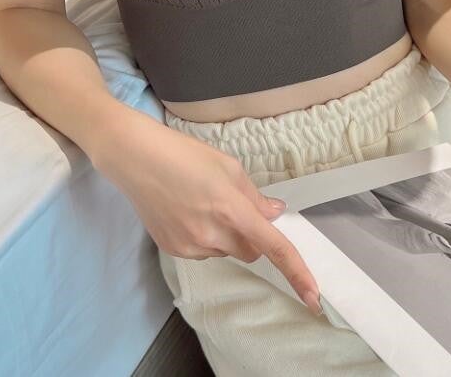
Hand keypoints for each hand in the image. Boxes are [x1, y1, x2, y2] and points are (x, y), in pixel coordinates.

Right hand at [93, 109, 322, 314]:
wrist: (136, 158)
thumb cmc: (184, 153)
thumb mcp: (228, 165)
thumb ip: (254, 196)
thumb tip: (274, 214)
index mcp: (231, 209)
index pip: (273, 247)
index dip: (297, 272)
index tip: (314, 296)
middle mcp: (212, 234)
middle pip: (250, 251)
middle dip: (251, 236)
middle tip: (233, 205)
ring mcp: (190, 246)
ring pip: (225, 251)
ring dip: (225, 235)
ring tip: (201, 202)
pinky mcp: (173, 250)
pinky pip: (203, 251)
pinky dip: (204, 237)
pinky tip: (186, 211)